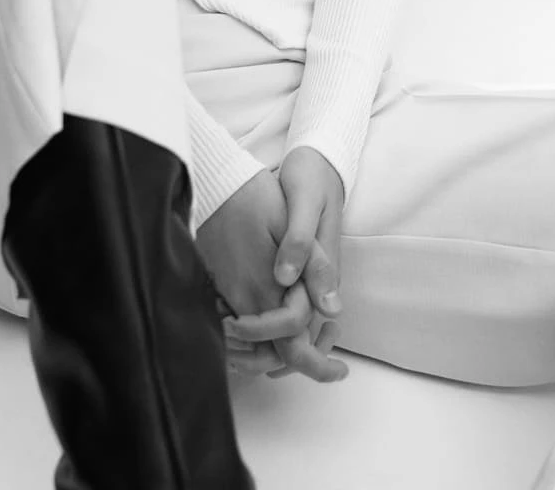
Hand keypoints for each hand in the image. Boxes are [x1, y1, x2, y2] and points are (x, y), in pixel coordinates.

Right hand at [194, 166, 347, 383]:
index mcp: (267, 290)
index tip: (341, 371)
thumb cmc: (256, 199)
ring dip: (281, 351)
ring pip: (255, 347)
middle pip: (274, 355)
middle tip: (329, 351)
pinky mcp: (217, 288)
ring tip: (310, 336)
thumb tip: (333, 309)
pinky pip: (238, 331)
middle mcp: (244, 302)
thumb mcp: (294, 223)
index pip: (294, 350)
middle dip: (305, 362)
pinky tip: (278, 319)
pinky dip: (259, 338)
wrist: (213, 182)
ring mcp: (227, 297)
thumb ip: (313, 267)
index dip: (320, 366)